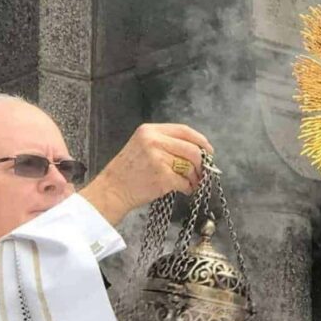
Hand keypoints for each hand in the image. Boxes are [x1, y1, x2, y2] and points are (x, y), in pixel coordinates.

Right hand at [79, 123, 212, 224]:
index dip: (200, 140)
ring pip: (189, 166)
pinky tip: (184, 189)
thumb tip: (196, 150)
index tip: (208, 150)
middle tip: (203, 171)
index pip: (184, 130)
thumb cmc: (128, 171)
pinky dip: (187, 187)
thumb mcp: (142, 146)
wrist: (112, 190)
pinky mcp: (162, 177)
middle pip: (191, 149)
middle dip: (201, 162)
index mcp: (150, 130)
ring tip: (190, 182)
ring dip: (194, 177)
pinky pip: (184, 182)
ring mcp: (158, 159)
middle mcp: (153, 141)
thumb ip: (165, 143)